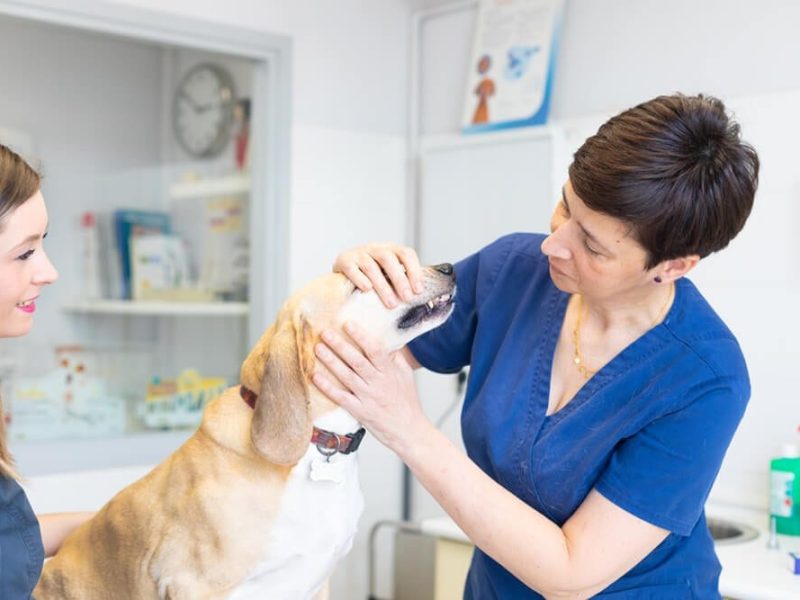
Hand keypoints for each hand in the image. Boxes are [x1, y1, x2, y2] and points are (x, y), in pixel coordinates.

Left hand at [311, 321, 430, 453]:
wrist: (409, 431)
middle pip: (357, 361)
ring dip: (331, 361)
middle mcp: (378, 383)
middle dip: (340, 345)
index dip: (361, 336)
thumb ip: (395, 357)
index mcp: (390, 372)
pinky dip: (328, 387)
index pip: (375, 350)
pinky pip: (340, 397)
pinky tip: (316, 377)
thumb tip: (385, 339)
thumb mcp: (406, 375)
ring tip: (318, 349)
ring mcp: (367, 397)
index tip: (348, 324)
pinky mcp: (359, 411)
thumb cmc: (407, 402)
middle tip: (325, 333)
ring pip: (346, 376)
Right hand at [333, 243, 424, 307]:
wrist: (343, 272)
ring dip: (382, 285)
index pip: (406, 254)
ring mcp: (358, 253)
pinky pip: (352, 269)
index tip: (419, 290)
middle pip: (388, 258)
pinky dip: (360, 279)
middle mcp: (375, 248)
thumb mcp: (389, 275)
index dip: (414, 271)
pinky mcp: (343, 261)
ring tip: (391, 304)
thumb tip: (426, 301)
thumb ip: (404, 283)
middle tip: (406, 298)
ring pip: (371, 266)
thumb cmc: (372, 278)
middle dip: (399, 279)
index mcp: (390, 250)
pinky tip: (367, 290)